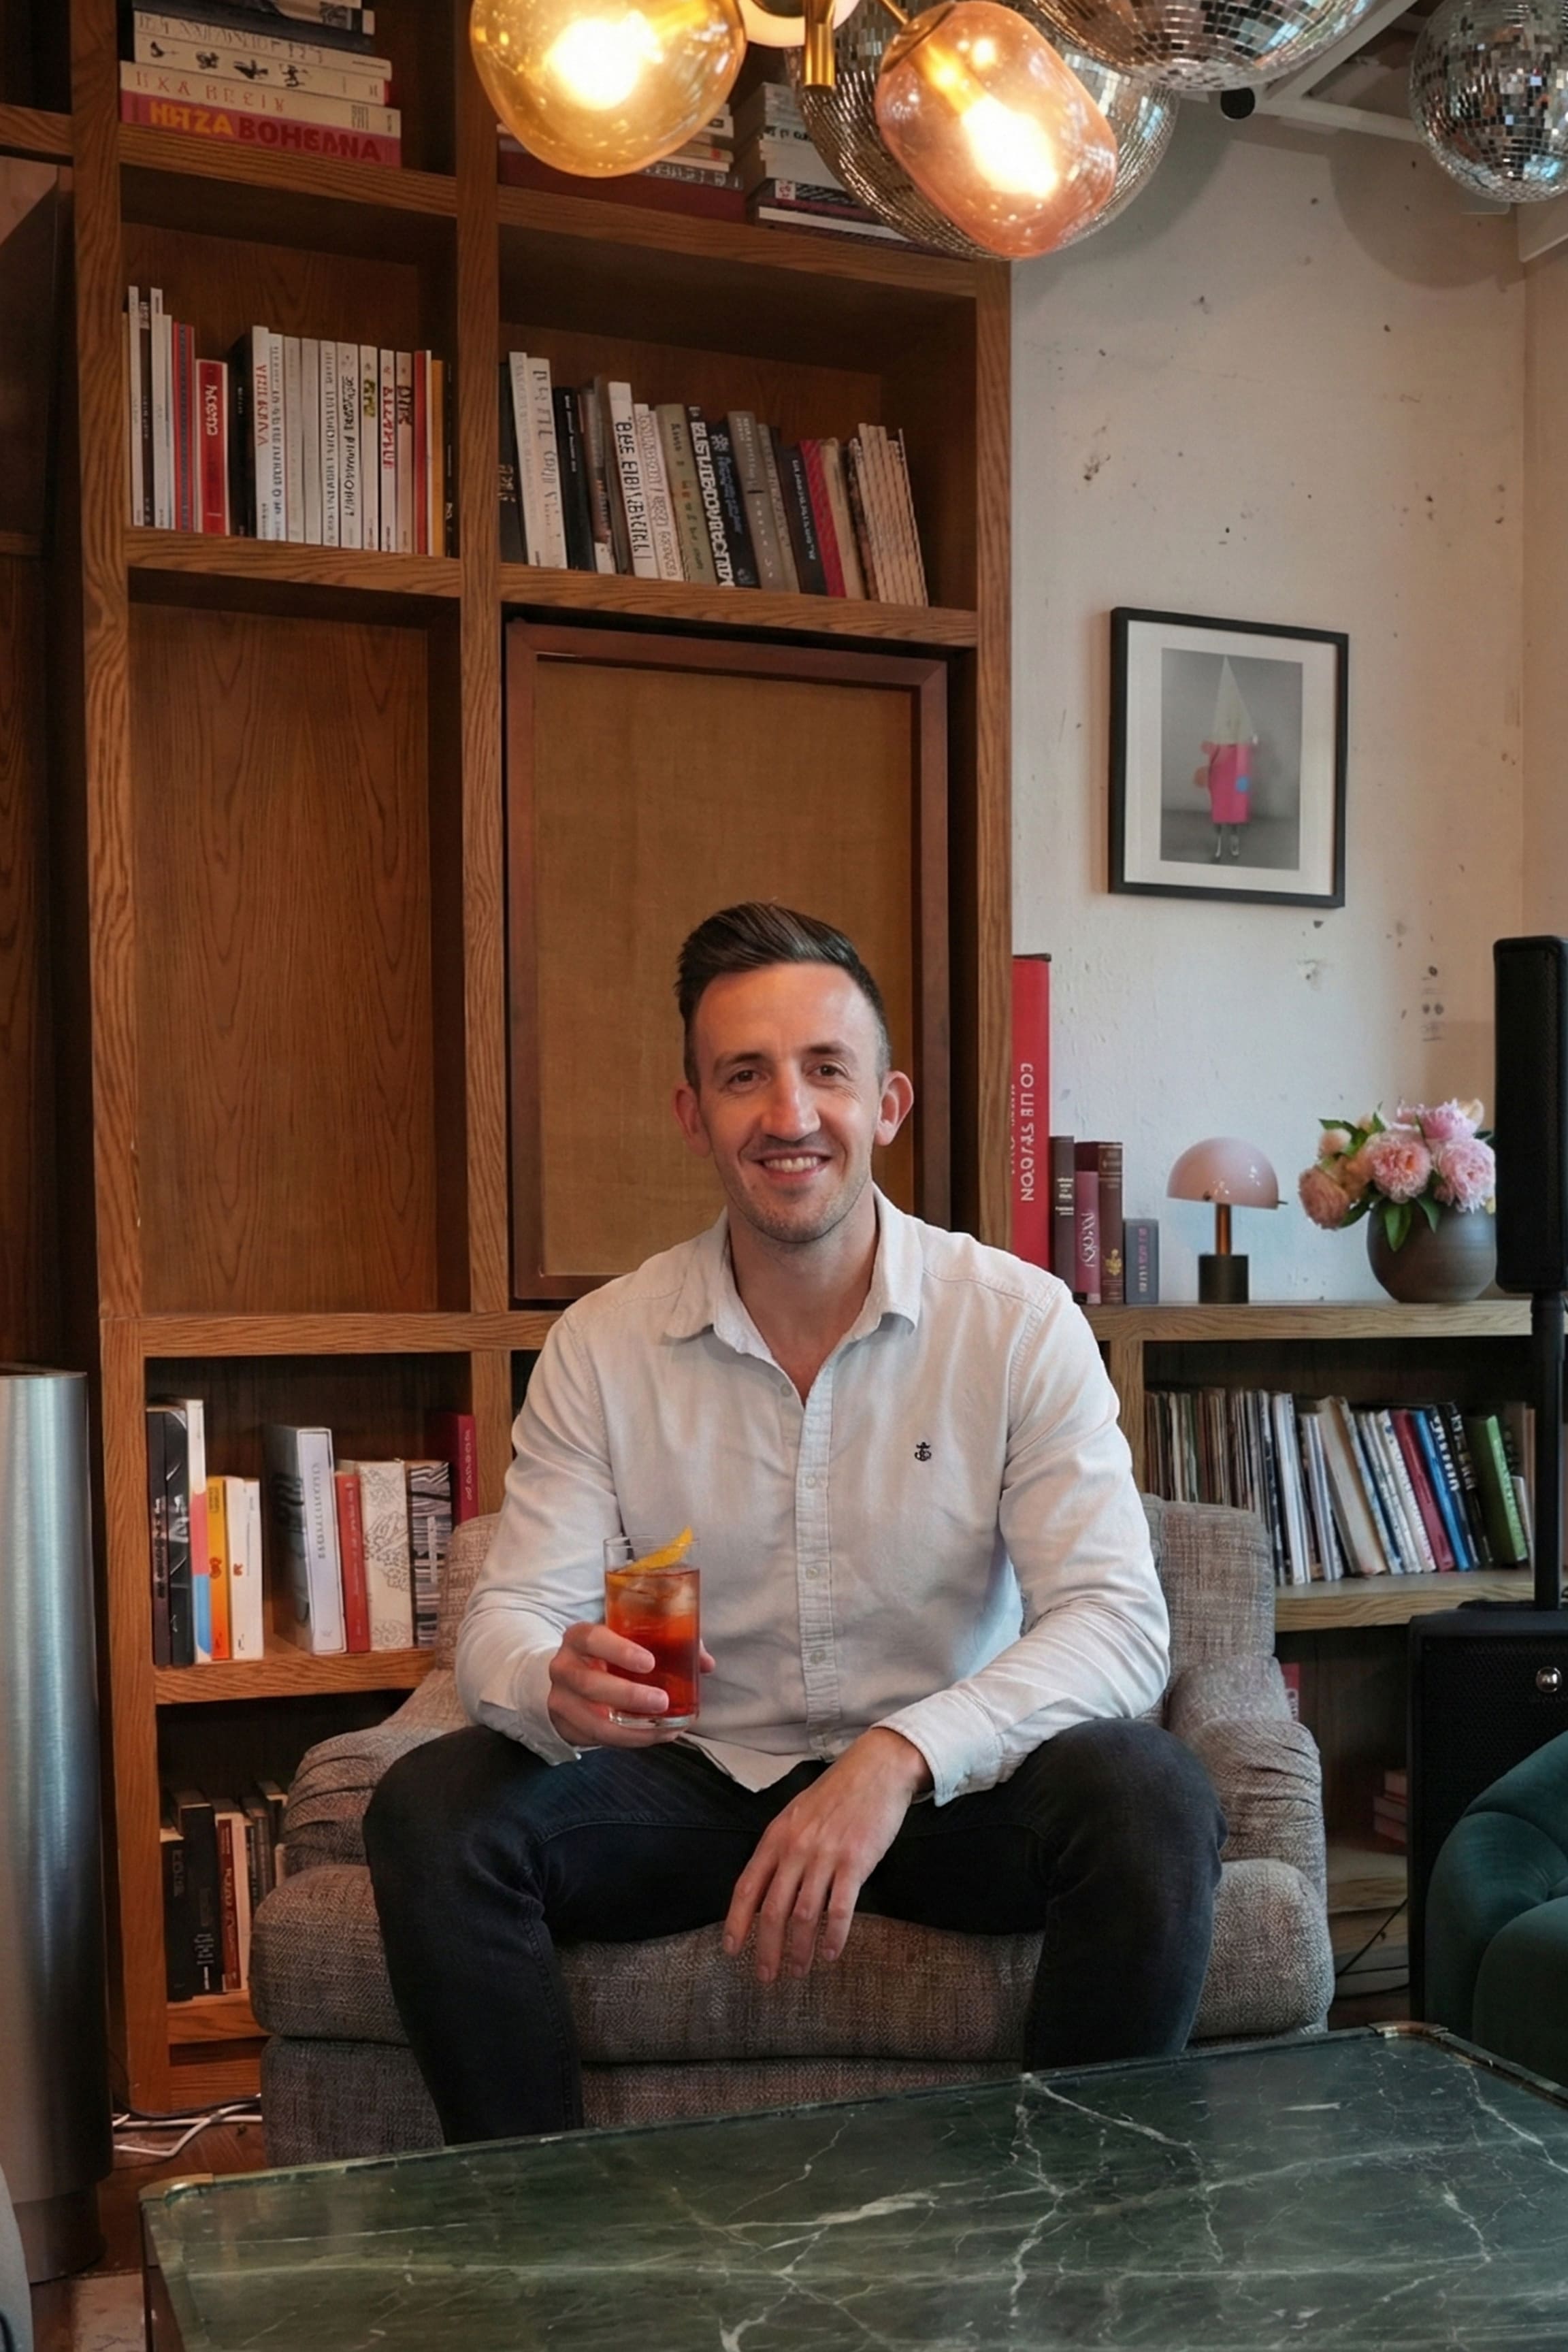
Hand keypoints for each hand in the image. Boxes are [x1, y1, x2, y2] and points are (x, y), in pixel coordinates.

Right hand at [546, 1622, 714, 1748]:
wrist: (571, 1674)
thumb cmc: (609, 1653)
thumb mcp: (629, 1640)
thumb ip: (667, 1644)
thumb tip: (705, 1662)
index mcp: (579, 1637)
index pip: (593, 1639)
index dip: (620, 1651)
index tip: (650, 1663)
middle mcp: (564, 1667)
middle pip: (590, 1684)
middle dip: (628, 1695)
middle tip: (662, 1701)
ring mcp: (560, 1699)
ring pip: (592, 1720)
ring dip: (631, 1728)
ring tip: (664, 1727)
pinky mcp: (566, 1726)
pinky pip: (596, 1739)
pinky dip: (628, 1740)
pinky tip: (654, 1736)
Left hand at [723, 1729, 931, 1984]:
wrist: (877, 1768)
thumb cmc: (837, 1794)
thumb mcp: (797, 1816)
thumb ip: (781, 1849)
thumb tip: (767, 1889)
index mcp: (776, 1837)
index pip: (747, 1888)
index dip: (736, 1922)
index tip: (732, 1950)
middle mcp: (795, 1848)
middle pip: (773, 1911)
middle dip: (766, 1949)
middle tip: (765, 1977)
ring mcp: (825, 1856)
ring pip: (804, 1916)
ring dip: (799, 1950)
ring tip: (798, 1971)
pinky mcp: (855, 1862)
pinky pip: (840, 1909)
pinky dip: (833, 1937)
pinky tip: (831, 1954)